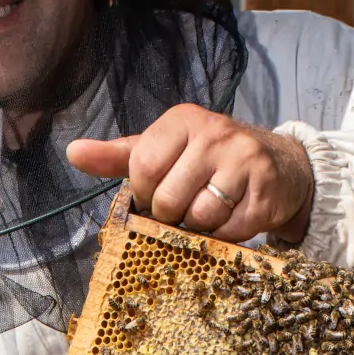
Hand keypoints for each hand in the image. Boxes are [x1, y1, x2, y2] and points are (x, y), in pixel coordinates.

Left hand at [67, 104, 313, 243]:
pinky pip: (228, 232)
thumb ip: (119, 156)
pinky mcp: (265, 193)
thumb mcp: (166, 150)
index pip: (143, 167)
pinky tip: (233, 216)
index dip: (145, 193)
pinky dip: (225, 235)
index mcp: (183, 119)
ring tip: (212, 209)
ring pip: (198, 218)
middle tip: (186, 205)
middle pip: (167, 200)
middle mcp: (215, 133)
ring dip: (199, 226)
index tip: (158, 193)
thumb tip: (73, 153)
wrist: (280, 167)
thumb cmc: (210, 160)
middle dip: (171, 215)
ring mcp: (244, 161)